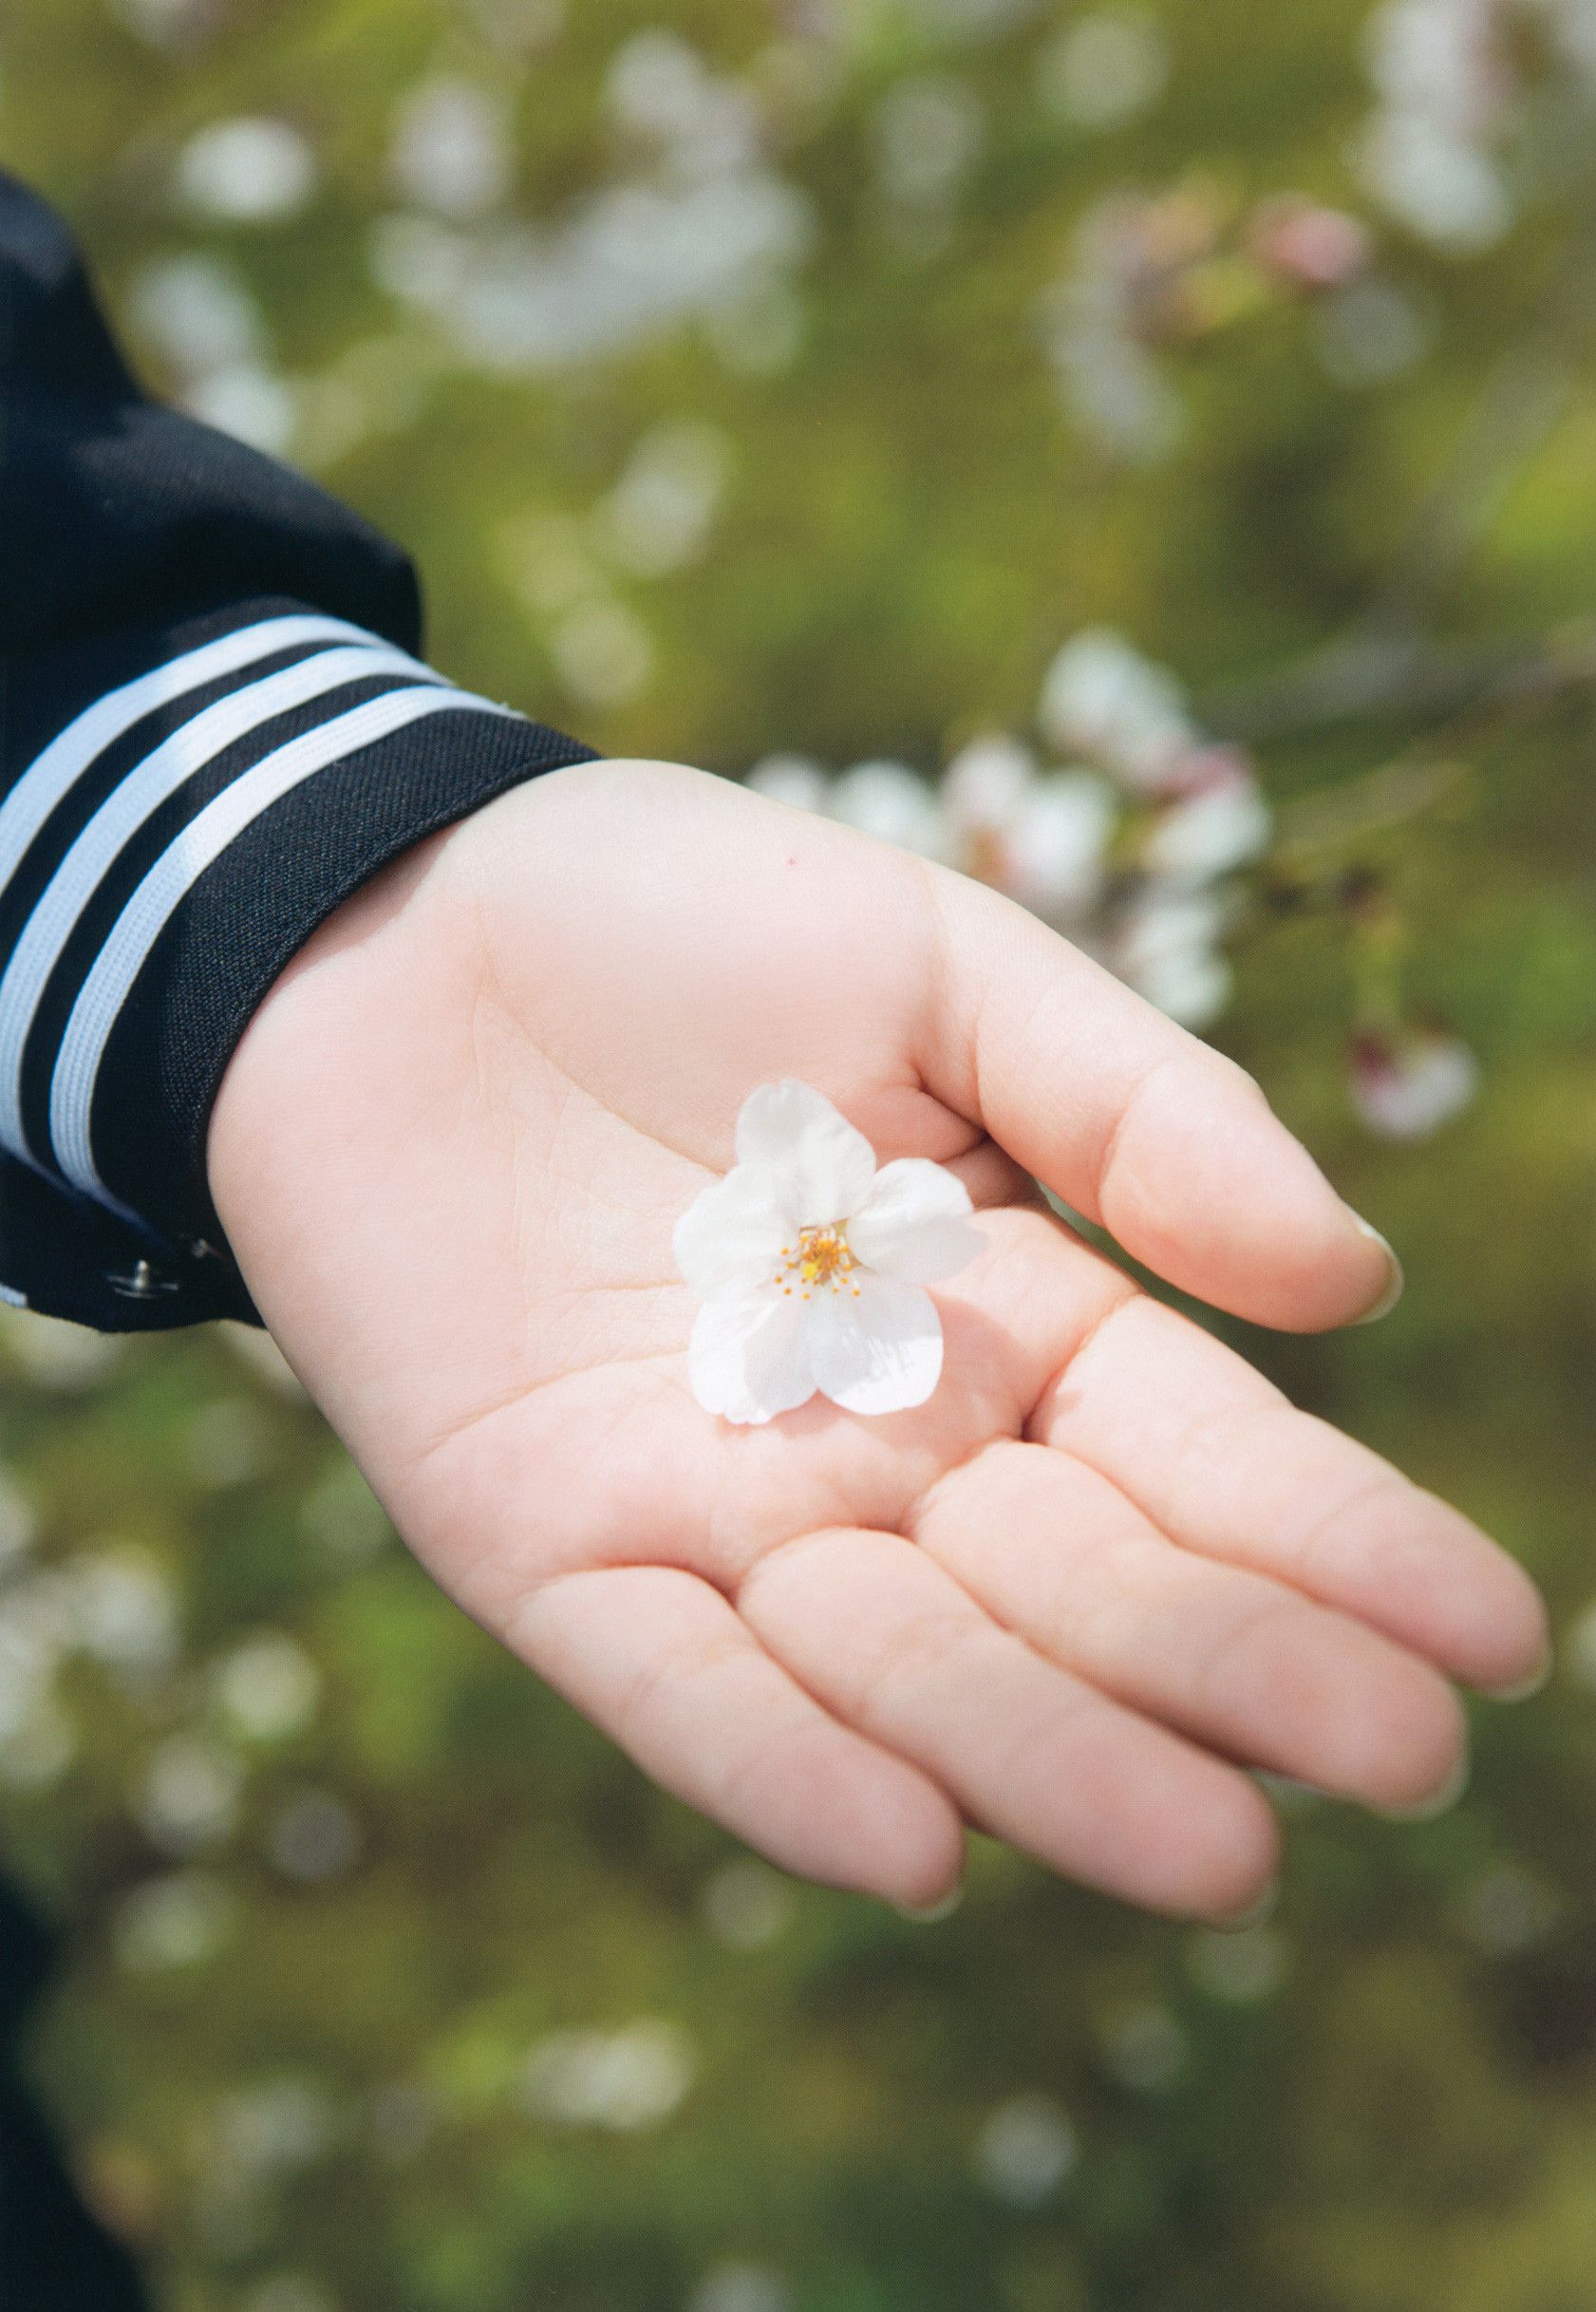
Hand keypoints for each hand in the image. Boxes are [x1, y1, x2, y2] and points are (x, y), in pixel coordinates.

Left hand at [208, 759, 1547, 1918]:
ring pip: (901, 1666)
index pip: (1201, 1461)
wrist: (391, 917)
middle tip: (1393, 1764)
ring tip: (1208, 1846)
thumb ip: (1135, 1110)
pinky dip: (776, 1763)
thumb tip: (1352, 1285)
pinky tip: (911, 1850)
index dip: (1342, 1542)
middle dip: (1234, 1673)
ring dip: (1044, 1755)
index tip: (1489, 1634)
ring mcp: (718, 1509)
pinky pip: (668, 1683)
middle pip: (1079, 1589)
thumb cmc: (682, 919)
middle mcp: (887, 1447)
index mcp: (1009, 1319)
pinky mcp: (545, 1543)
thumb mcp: (936, 963)